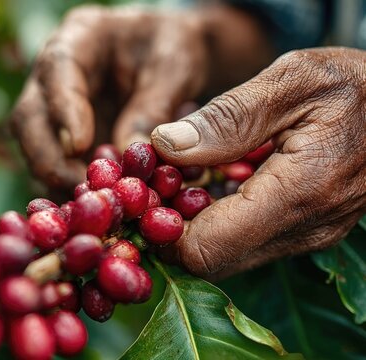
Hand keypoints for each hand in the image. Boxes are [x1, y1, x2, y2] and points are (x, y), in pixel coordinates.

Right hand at [11, 5, 272, 188]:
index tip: (78, 145)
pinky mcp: (62, 141)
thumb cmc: (172, 49)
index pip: (57, 69)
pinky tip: (94, 206)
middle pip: (29, 117)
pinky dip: (69, 188)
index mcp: (78, 38)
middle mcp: (53, 77)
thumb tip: (127, 154)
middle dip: (49, 157)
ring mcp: (52, 111)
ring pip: (35, 148)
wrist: (169, 57)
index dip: (62, 110)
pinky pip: (54, 167)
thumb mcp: (175, 67)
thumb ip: (153, 106)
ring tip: (92, 202)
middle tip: (82, 186)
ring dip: (57, 178)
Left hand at [152, 47, 365, 278]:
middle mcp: (302, 230)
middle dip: (168, 227)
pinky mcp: (304, 230)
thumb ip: (227, 118)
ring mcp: (306, 235)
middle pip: (208, 261)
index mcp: (297, 195)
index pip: (204, 251)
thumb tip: (163, 147)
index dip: (159, 229)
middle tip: (151, 181)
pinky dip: (215, 217)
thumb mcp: (293, 81)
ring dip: (190, 222)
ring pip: (225, 254)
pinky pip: (245, 239)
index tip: (141, 189)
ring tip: (176, 175)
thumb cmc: (358, 85)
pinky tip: (207, 178)